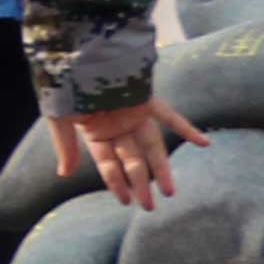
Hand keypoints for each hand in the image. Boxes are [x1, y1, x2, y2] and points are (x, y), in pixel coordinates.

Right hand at [55, 94, 200, 207]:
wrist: (76, 57)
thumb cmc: (63, 88)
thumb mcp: (58, 121)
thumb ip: (66, 147)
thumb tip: (63, 174)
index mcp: (96, 133)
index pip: (108, 165)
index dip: (116, 183)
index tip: (125, 201)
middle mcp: (118, 127)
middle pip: (132, 161)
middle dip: (140, 184)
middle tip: (149, 206)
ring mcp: (134, 115)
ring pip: (151, 147)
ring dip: (161, 169)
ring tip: (170, 192)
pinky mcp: (146, 101)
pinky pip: (170, 116)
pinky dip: (186, 129)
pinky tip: (204, 143)